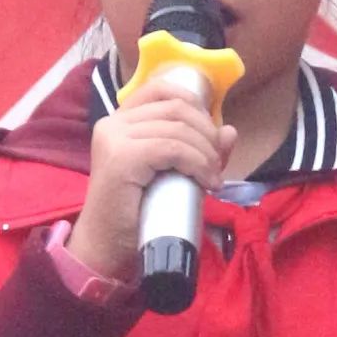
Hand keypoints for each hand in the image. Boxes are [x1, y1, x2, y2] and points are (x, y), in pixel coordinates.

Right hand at [67, 79, 236, 282]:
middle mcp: (113, 123)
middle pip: (176, 107)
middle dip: (207, 133)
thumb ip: (199, 151)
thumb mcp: (174, 173)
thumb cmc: (137, 212)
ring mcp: (114, 138)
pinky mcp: (121, 158)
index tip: (209, 135)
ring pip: (178, 128)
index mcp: (120, 120)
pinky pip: (172, 148)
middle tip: (216, 164)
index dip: (195, 104)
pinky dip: (197, 162)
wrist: (106, 248)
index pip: (161, 89)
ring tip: (212, 177)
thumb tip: (230, 131)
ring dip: (206, 153)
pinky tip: (205, 182)